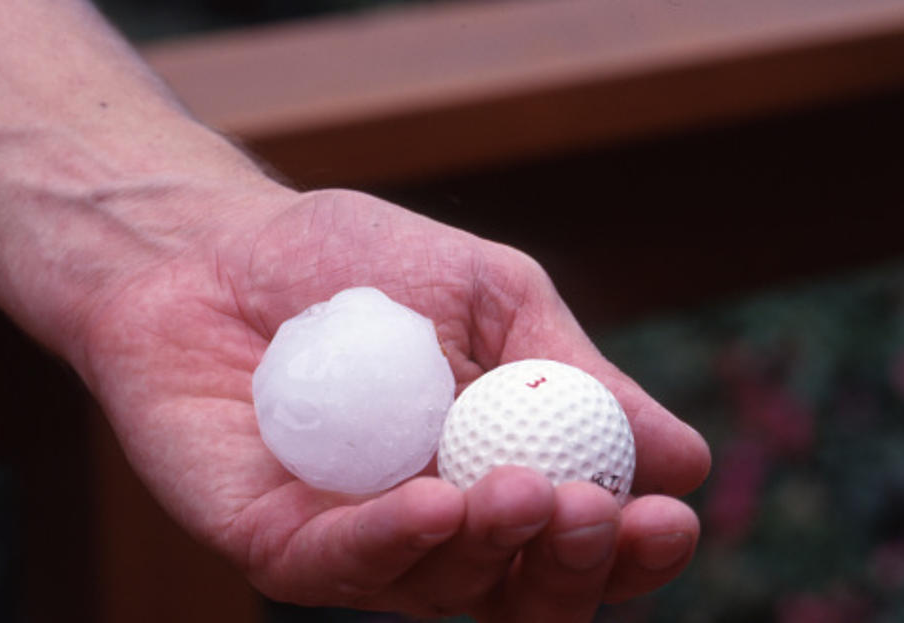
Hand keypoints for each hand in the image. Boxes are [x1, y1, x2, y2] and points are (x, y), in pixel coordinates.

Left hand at [78, 188, 709, 620]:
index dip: (634, 543)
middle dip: (576, 567)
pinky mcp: (281, 544)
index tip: (669, 513)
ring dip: (495, 551)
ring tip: (520, 490)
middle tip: (593, 511)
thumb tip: (684, 458)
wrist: (219, 246)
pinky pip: (346, 566)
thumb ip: (572, 375)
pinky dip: (396, 542)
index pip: (584, 535)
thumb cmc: (365, 264)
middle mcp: (442, 524)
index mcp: (502, 467)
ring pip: (448, 589)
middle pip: (528, 591)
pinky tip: (437, 506)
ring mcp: (363, 541)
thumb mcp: (492, 298)